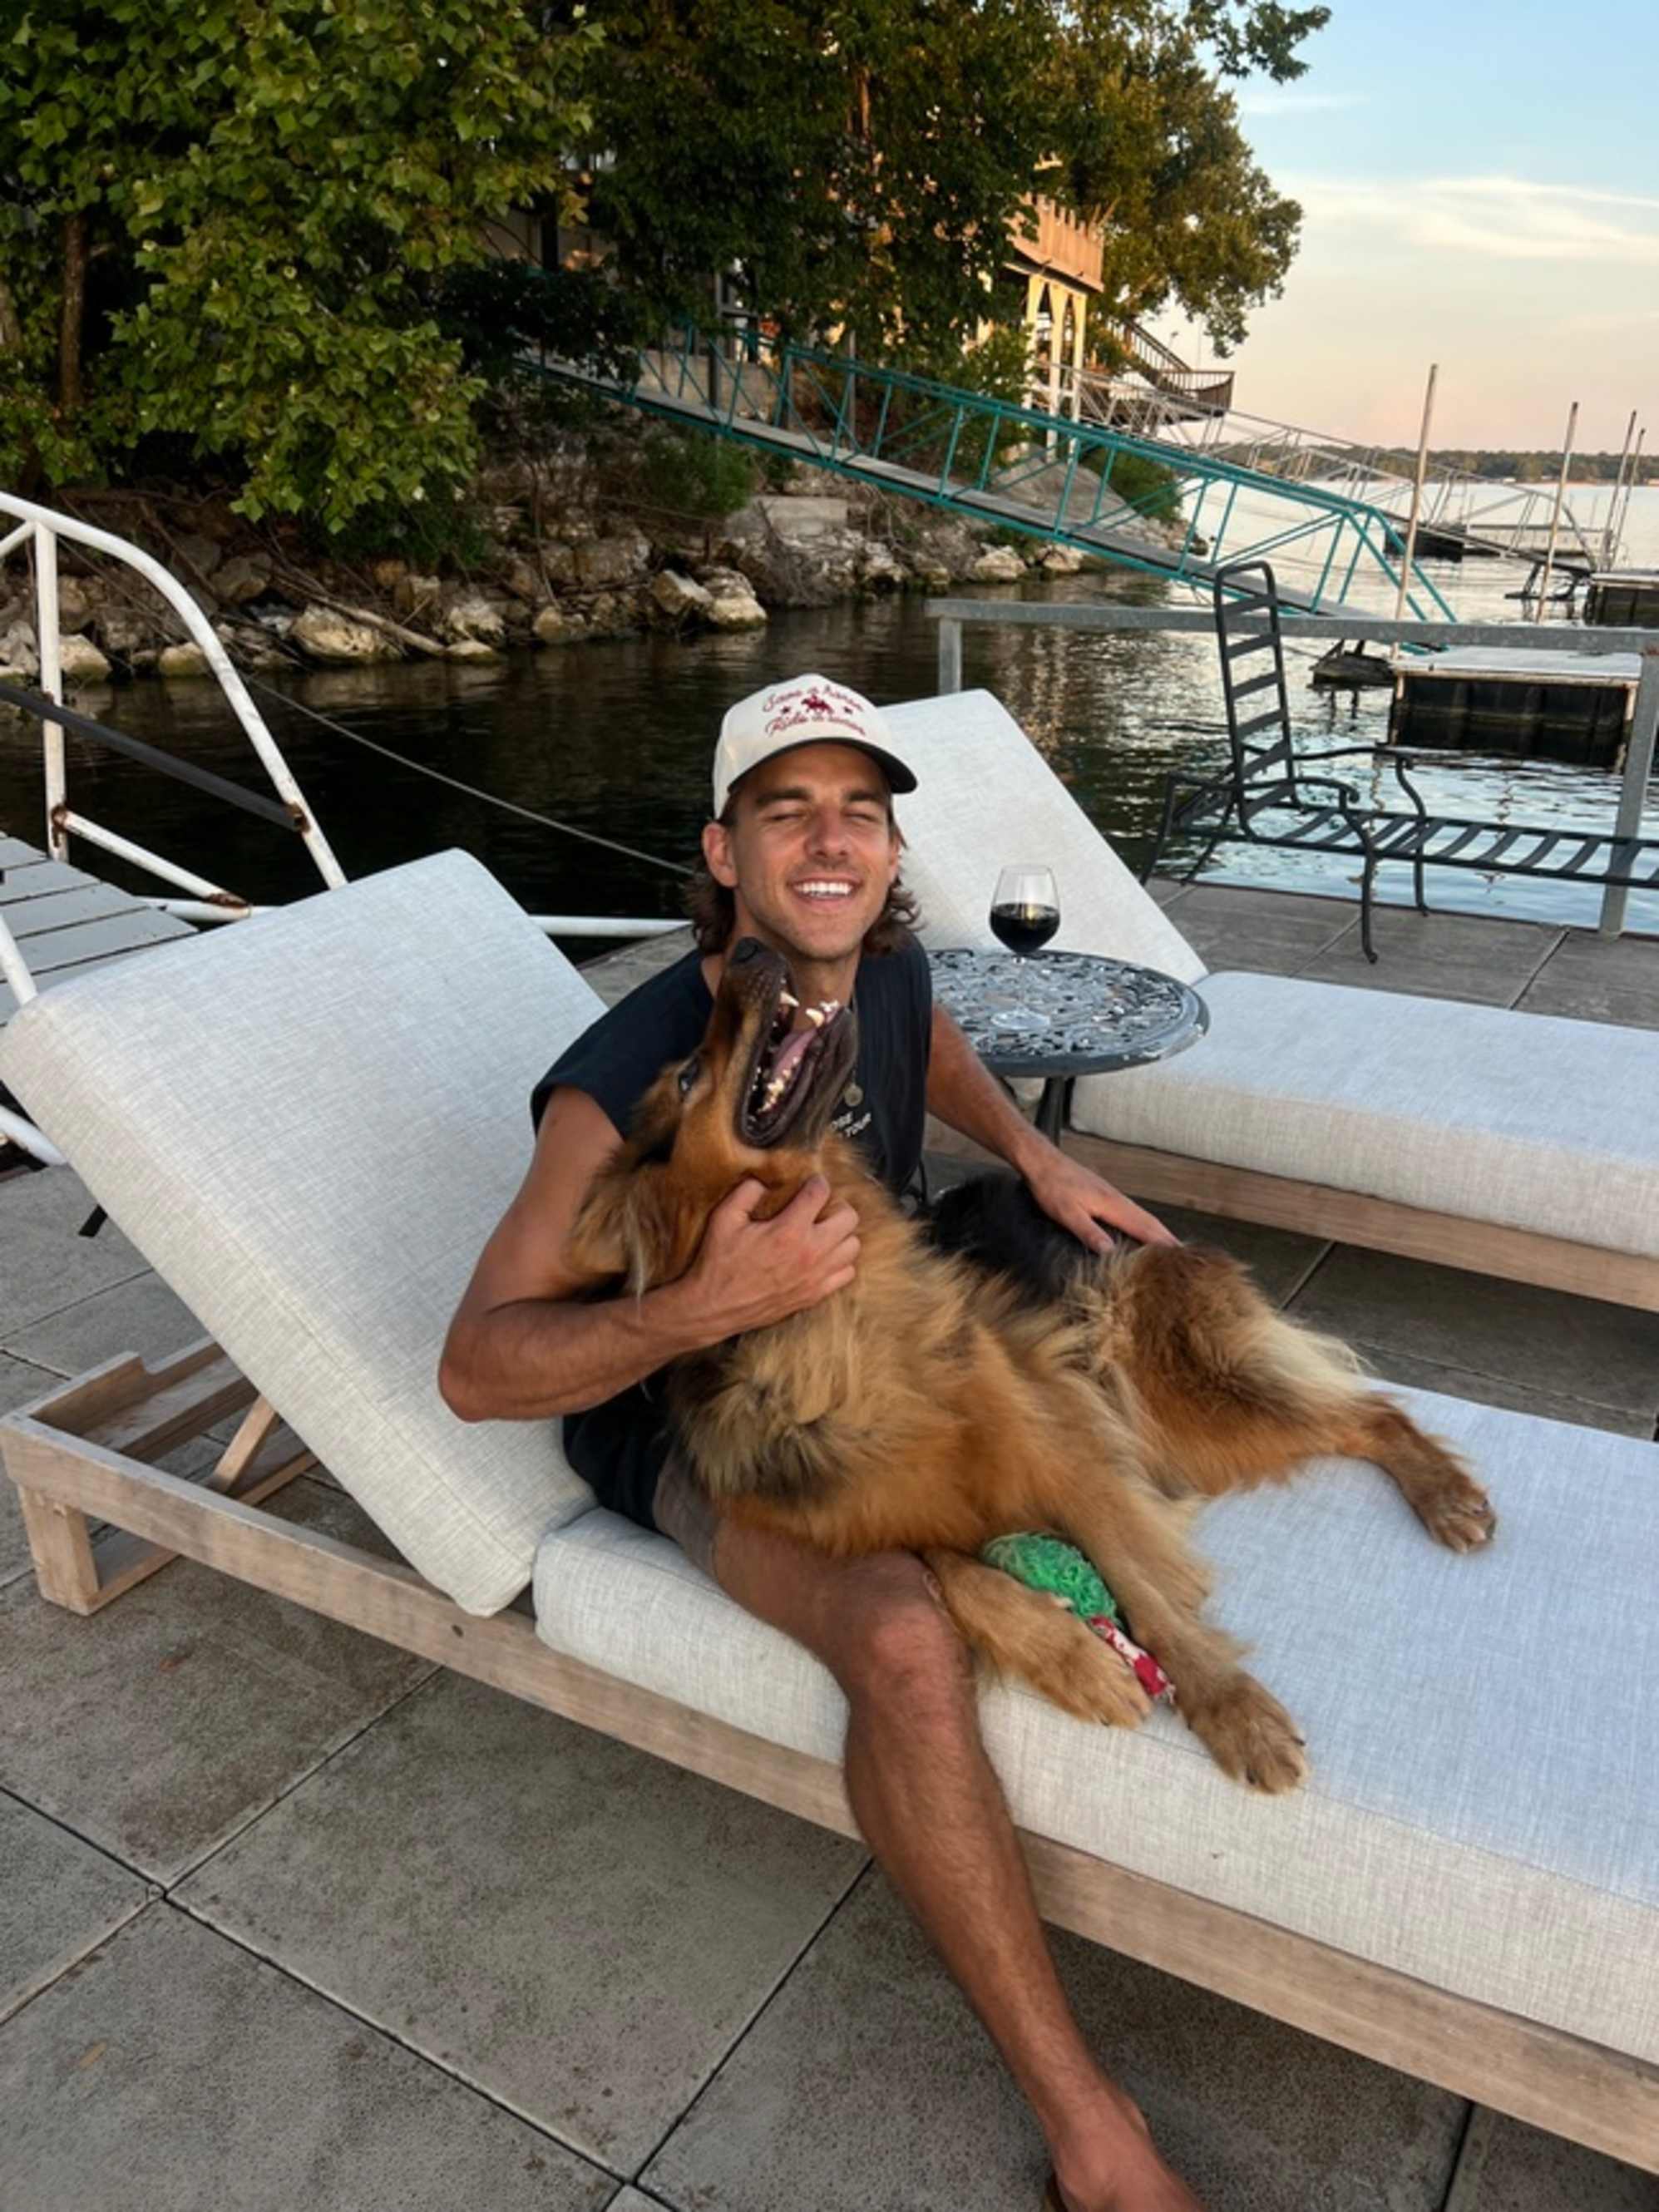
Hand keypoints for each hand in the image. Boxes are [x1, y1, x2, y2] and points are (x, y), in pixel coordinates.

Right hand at [674, 1175, 860, 1338]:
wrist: (715, 1307)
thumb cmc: (719, 1263)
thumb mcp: (724, 1219)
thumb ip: (746, 1193)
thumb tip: (763, 1182)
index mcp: (788, 1230)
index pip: (820, 1193)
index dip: (817, 1182)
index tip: (811, 1183)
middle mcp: (810, 1252)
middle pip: (849, 1218)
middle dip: (836, 1206)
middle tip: (820, 1208)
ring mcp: (816, 1276)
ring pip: (852, 1246)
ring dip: (841, 1234)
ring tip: (823, 1231)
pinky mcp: (815, 1294)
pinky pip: (847, 1273)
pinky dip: (841, 1262)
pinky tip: (823, 1257)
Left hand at [1021, 1144, 1175, 1252]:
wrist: (1043, 1161)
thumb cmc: (1052, 1186)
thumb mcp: (1067, 1213)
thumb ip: (1089, 1232)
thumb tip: (1110, 1252)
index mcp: (1113, 1205)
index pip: (1145, 1228)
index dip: (1163, 1243)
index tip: (1180, 1257)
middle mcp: (1118, 1199)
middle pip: (1150, 1221)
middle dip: (1168, 1239)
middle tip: (1185, 1257)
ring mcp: (1113, 1196)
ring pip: (1143, 1216)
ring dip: (1158, 1231)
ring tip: (1170, 1248)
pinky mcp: (1105, 1195)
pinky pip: (1132, 1213)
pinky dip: (1144, 1224)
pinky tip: (1142, 1230)